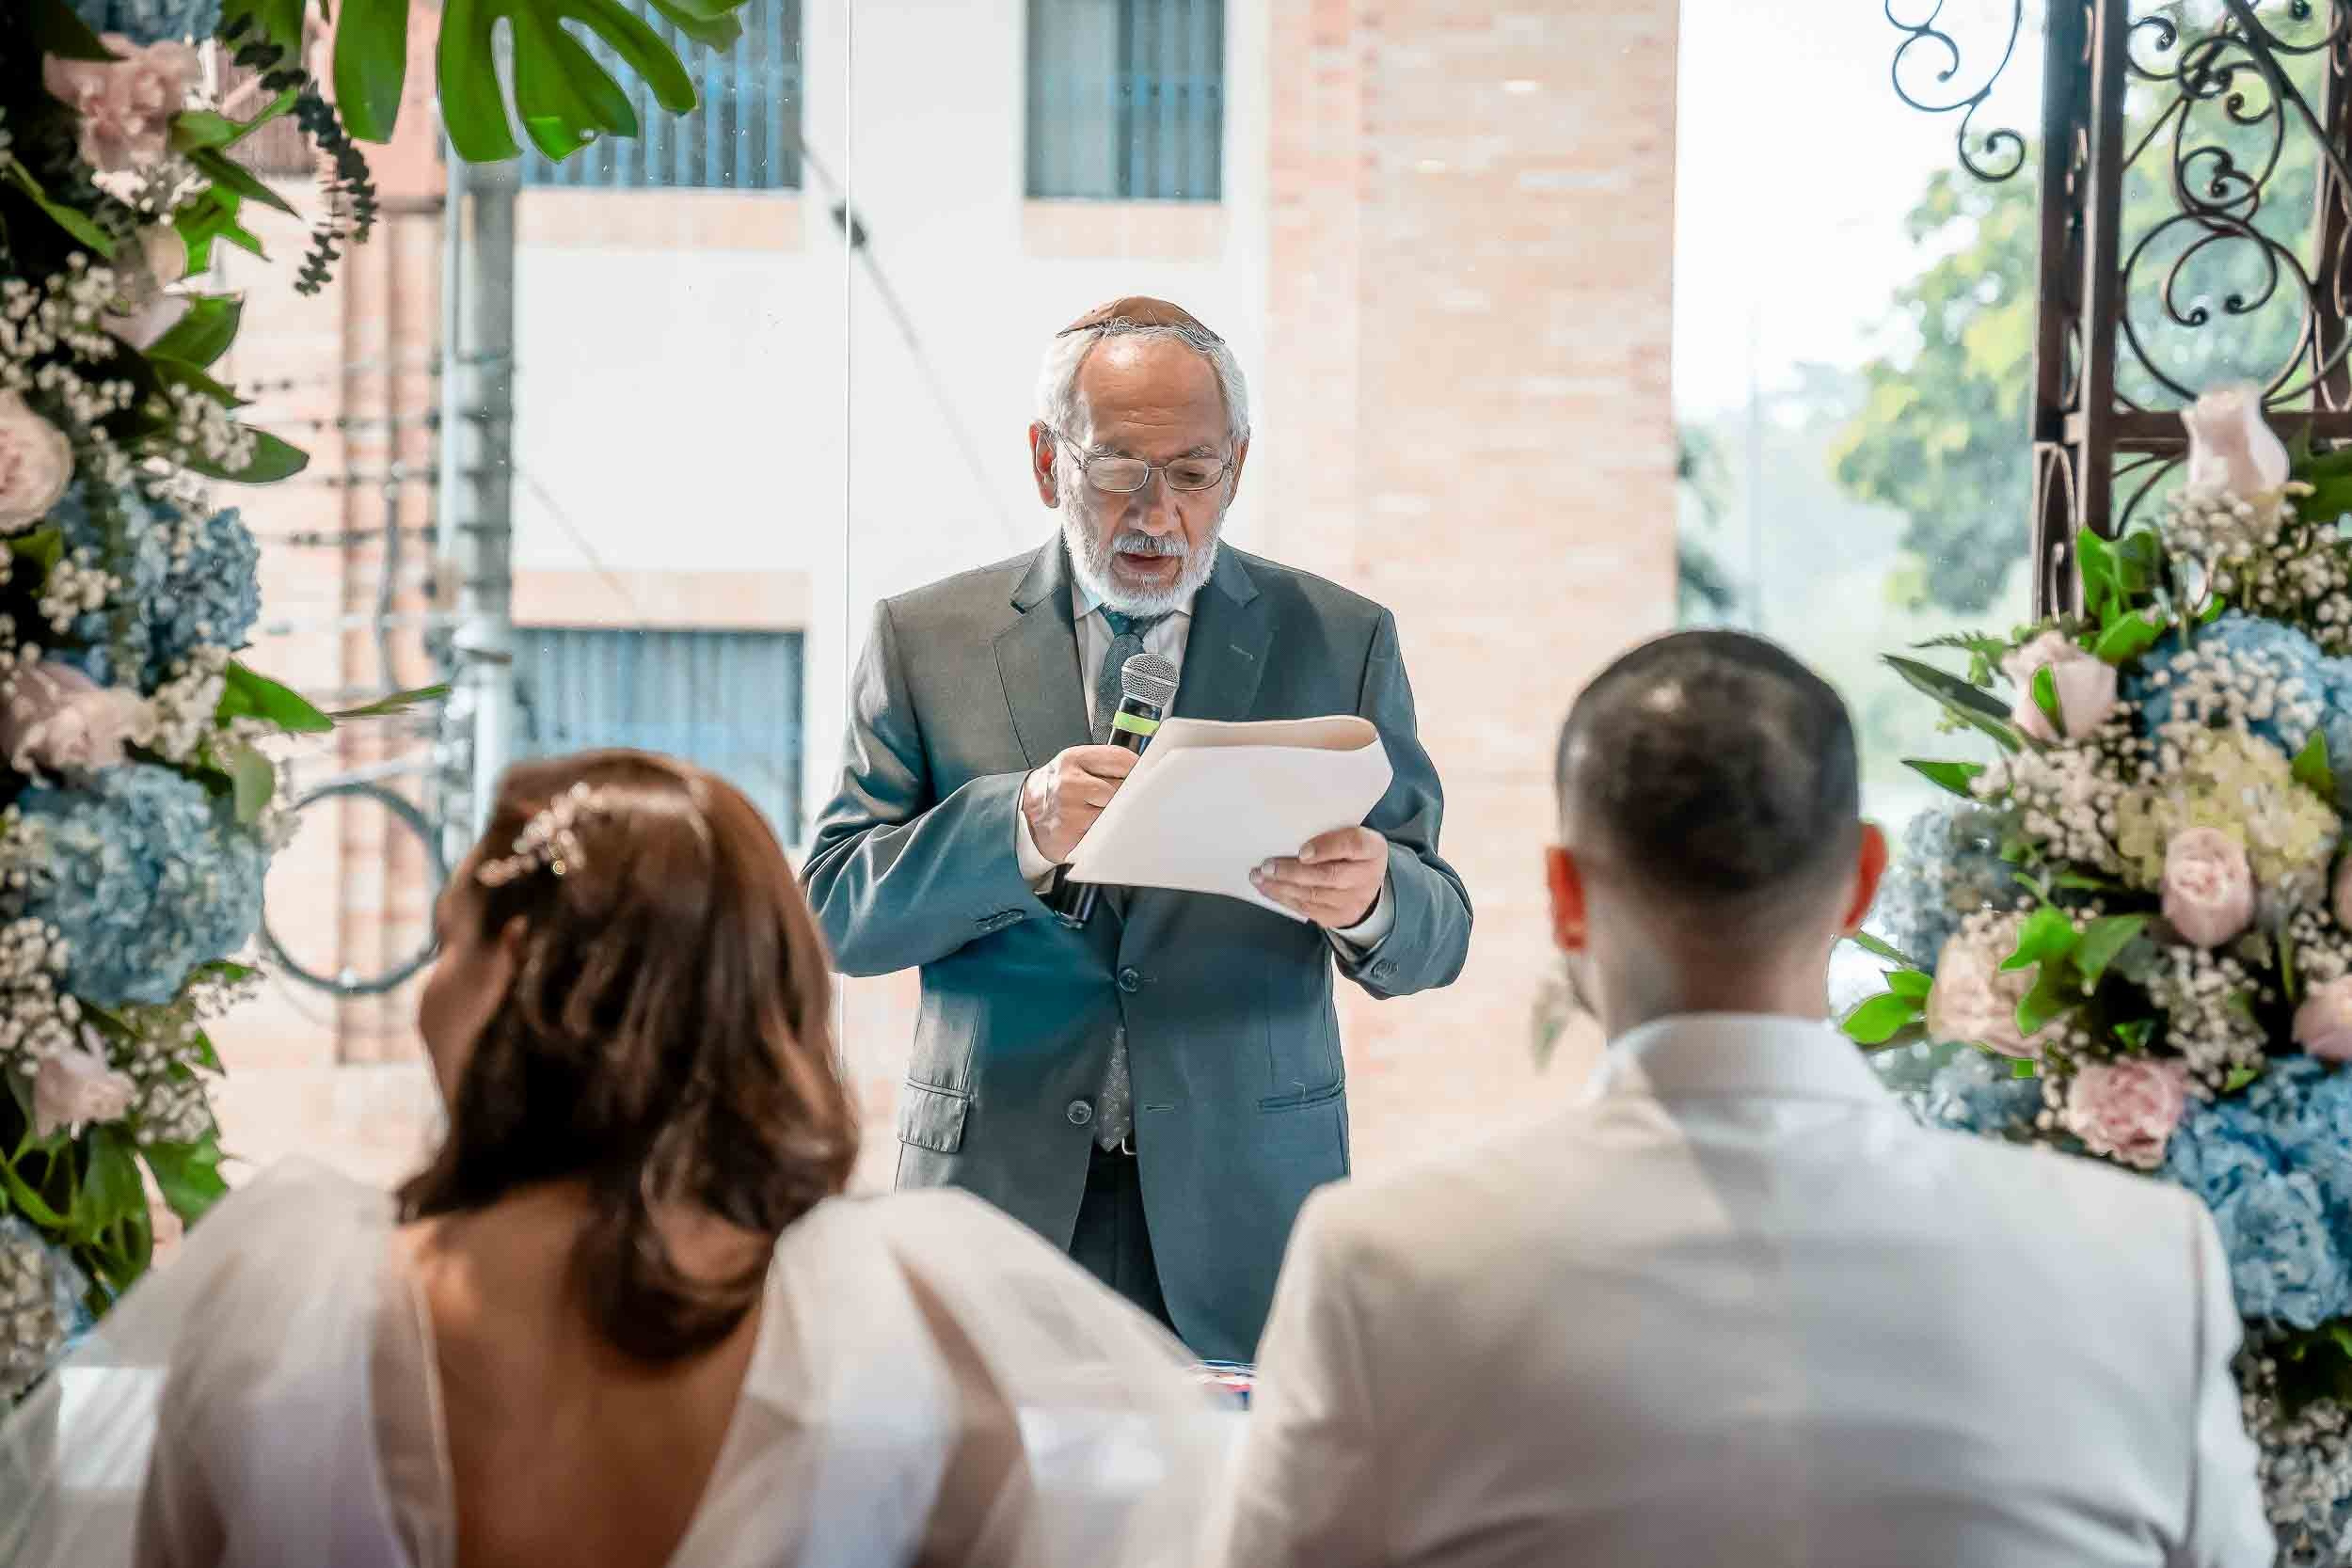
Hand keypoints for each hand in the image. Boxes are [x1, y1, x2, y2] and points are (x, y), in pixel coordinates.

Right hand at [1021, 745, 1139, 863]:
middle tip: (1122, 800)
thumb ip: (1105, 765)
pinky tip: (1098, 829)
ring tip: (1105, 814)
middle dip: (1127, 796)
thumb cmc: (1058, 789)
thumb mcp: (1075, 765)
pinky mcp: (1071, 836)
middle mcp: (1070, 783)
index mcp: (1073, 759)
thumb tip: (1141, 772)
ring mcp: (1070, 811)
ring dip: (1117, 816)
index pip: (1121, 760)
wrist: (1026, 814)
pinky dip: (1107, 833)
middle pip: (1122, 788)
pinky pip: (1104, 834)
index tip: (1142, 777)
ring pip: (1115, 813)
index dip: (1137, 770)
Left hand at [1251, 828, 1386, 929]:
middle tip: (1267, 866)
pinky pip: (1308, 909)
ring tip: (1259, 877)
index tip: (1302, 851)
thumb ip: (1328, 831)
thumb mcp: (1349, 834)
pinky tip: (1268, 889)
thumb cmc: (1349, 851)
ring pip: (1314, 895)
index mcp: (1373, 848)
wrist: (1367, 883)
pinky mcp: (1339, 916)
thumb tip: (1289, 833)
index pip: (1354, 845)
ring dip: (1282, 887)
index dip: (1327, 848)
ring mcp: (1354, 900)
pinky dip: (1284, 898)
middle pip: (1329, 876)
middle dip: (1293, 872)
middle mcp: (1367, 876)